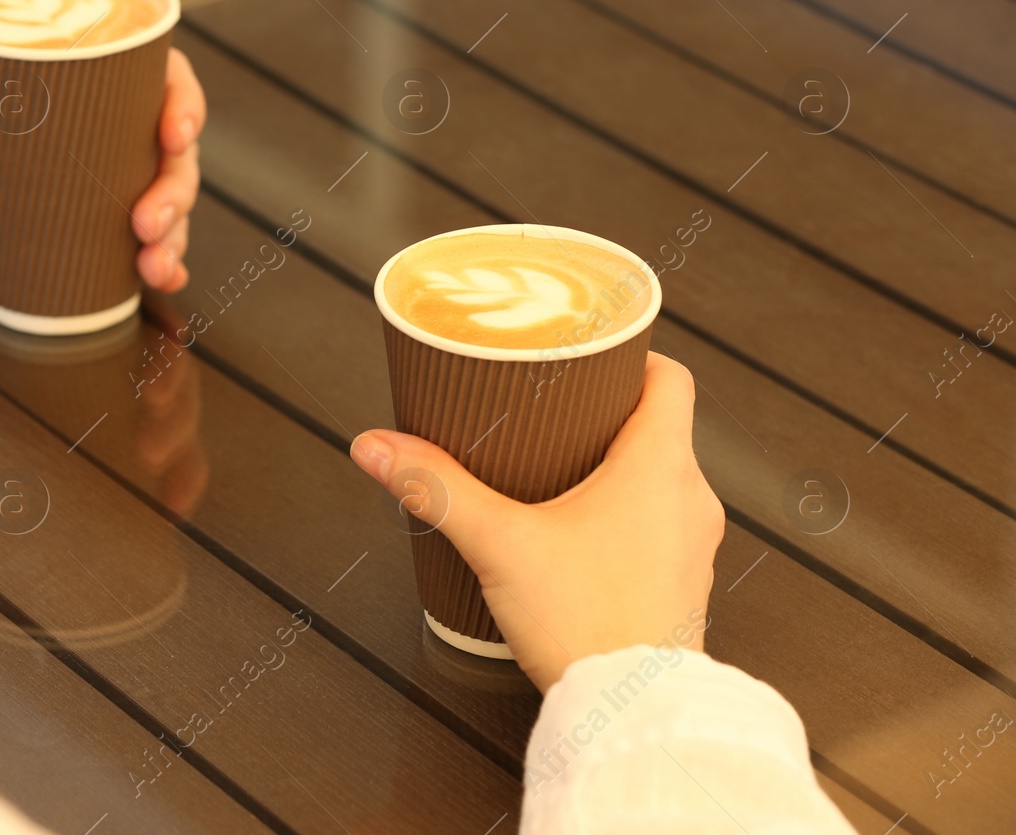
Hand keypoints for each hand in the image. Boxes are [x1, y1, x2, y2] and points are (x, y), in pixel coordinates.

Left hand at [0, 0, 203, 290]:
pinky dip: (139, 261)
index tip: (173, 136)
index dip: (181, 101)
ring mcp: (75, 167)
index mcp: (67, 60)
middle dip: (174, 190)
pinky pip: (111, 235)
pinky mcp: (52, 212)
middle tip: (148, 226)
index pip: (154, 70)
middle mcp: (87, 113)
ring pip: (149, 196)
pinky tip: (157, 284)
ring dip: (169, 234)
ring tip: (156, 268)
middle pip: (163, 148)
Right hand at [349, 353, 724, 690]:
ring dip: (617, 469)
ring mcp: (693, 547)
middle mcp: (691, 499)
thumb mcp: (498, 544)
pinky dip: (626, 516)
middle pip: (659, 427)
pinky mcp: (682, 587)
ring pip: (661, 480)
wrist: (634, 715)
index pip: (671, 378)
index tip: (591, 354)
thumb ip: (436, 490)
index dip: (633, 357)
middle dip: (605, 415)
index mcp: (660, 465)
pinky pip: (660, 527)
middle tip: (552, 409)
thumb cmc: (586, 623)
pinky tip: (576, 534)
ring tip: (556, 469)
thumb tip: (377, 446)